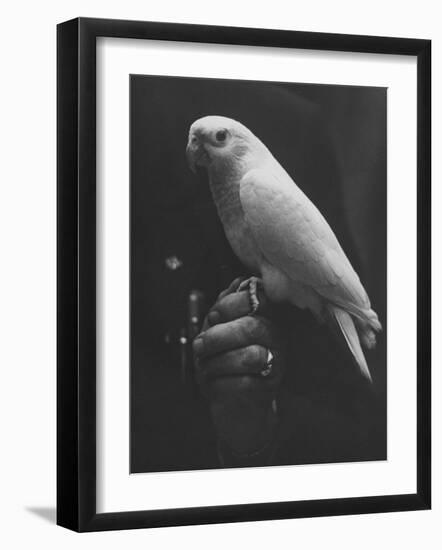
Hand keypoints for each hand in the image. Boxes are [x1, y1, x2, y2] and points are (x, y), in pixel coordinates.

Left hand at [192, 278, 285, 456]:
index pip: (256, 299)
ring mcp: (276, 363)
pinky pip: (245, 385)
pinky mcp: (269, 389)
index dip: (230, 305)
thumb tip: (237, 282)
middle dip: (217, 337)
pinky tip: (211, 385)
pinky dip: (219, 385)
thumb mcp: (220, 328)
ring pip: (250, 357)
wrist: (233, 403)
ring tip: (203, 367)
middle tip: (198, 346)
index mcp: (264, 316)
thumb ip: (226, 305)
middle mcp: (276, 336)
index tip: (213, 316)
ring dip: (217, 363)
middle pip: (251, 328)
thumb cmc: (224, 359)